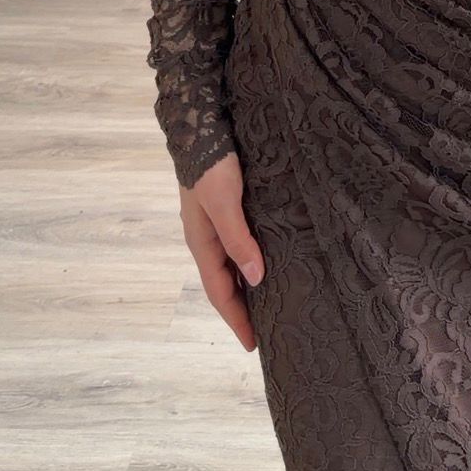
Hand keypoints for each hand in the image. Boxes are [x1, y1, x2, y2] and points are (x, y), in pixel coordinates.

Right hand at [178, 151, 264, 352]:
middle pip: (225, 283)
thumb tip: (256, 277)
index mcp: (202, 242)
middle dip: (241, 309)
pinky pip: (237, 245)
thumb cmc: (212, 164)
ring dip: (246, 287)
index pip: (220, 292)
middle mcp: (207, 238)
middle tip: (266, 332)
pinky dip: (248, 261)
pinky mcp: (226, 207)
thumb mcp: (224, 202)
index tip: (254, 345)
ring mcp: (214, 223)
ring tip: (269, 304)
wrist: (200, 125)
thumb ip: (238, 239)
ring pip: (231, 265)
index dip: (236, 319)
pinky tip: (265, 261)